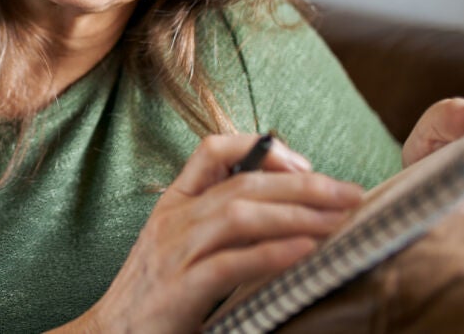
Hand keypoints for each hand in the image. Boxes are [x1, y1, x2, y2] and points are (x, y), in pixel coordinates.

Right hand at [64, 135, 362, 333]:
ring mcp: (176, 252)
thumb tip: (285, 209)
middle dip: (305, 184)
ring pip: (239, 216)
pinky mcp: (181, 289)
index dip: (261, 148)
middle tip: (351, 194)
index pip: (212, 148)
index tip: (304, 165)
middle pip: (244, 183)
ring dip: (296, 215)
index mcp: (175, 202)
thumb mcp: (183, 245)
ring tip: (338, 221)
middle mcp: (175, 219)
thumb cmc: (156, 293)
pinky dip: (270, 254)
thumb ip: (221, 223)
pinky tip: (305, 252)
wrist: (111, 333)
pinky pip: (229, 264)